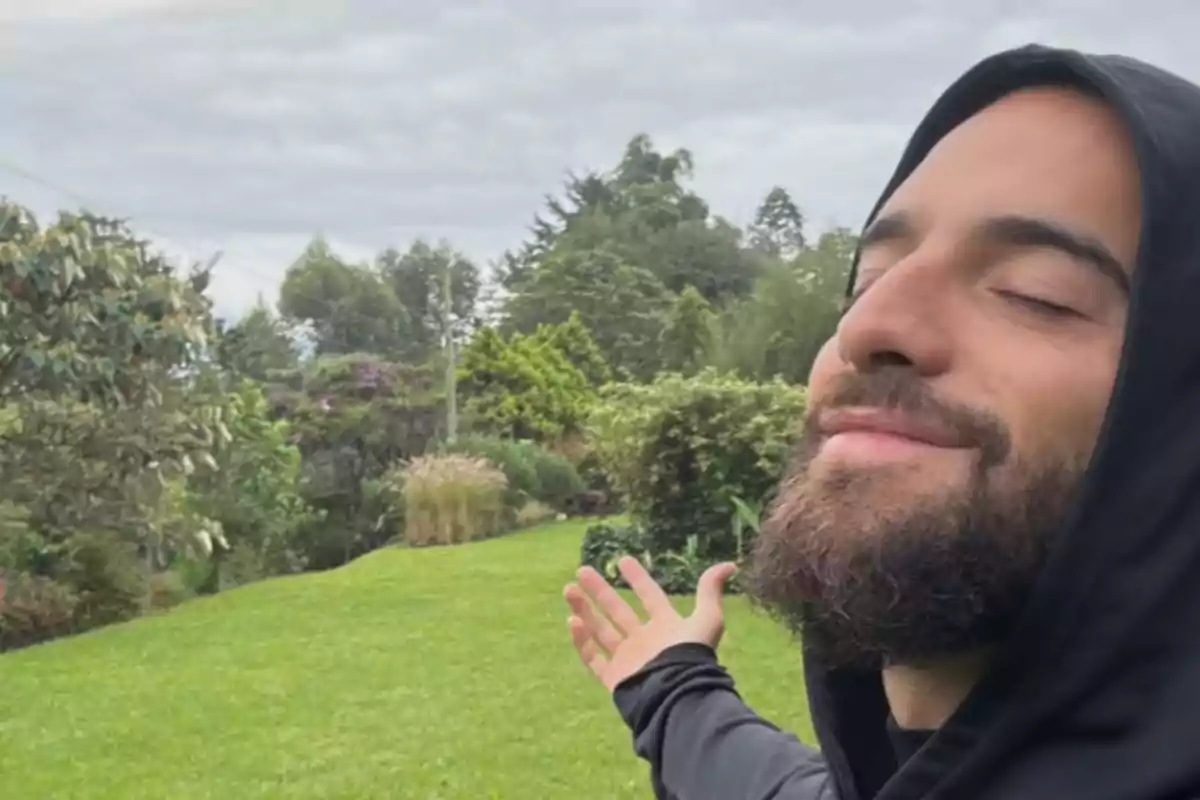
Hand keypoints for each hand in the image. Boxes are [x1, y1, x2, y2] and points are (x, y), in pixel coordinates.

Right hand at [564, 556, 738, 691]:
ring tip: (569, 589)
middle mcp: (645, 641)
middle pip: (618, 611)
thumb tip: (729, 565)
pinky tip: (573, 621)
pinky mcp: (614, 678)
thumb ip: (710, 590)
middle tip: (582, 571)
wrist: (675, 694)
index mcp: (666, 627)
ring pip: (601, 631)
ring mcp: (628, 660)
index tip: (623, 559)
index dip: (638, 578)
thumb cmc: (690, 655)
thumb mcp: (708, 618)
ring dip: (584, 610)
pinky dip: (582, 641)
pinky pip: (593, 658)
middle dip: (599, 591)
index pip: (650, 597)